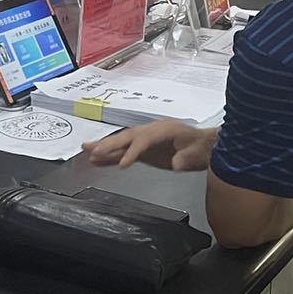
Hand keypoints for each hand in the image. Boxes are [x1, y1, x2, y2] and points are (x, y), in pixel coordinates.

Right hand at [83, 120, 217, 171]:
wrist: (206, 147)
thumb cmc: (202, 148)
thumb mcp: (197, 153)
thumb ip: (185, 158)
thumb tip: (177, 162)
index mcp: (164, 129)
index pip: (144, 140)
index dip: (133, 151)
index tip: (123, 164)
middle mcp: (151, 131)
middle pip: (127, 137)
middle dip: (109, 144)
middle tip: (92, 150)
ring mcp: (146, 141)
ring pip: (122, 143)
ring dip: (104, 147)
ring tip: (86, 151)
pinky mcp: (144, 151)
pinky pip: (124, 152)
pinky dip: (111, 156)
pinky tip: (98, 161)